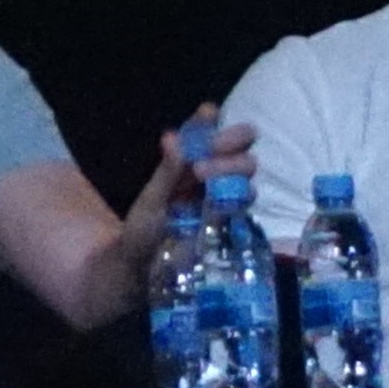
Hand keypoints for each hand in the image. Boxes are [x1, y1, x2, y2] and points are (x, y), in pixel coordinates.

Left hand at [135, 104, 257, 245]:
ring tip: (202, 176)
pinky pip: (245, 200)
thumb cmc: (143, 232)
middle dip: (230, 142)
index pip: (204, 131)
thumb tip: (171, 136)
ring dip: (232, 167)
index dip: (209, 120)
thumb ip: (165, 173)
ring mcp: (222, 195)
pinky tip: (225, 199)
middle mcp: (210, 173)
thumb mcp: (150, 203)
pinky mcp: (231, 219)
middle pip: (236, 146)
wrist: (146, 274)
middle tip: (205, 153)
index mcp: (186, 163)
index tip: (208, 113)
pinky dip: (239, 195)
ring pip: (245, 169)